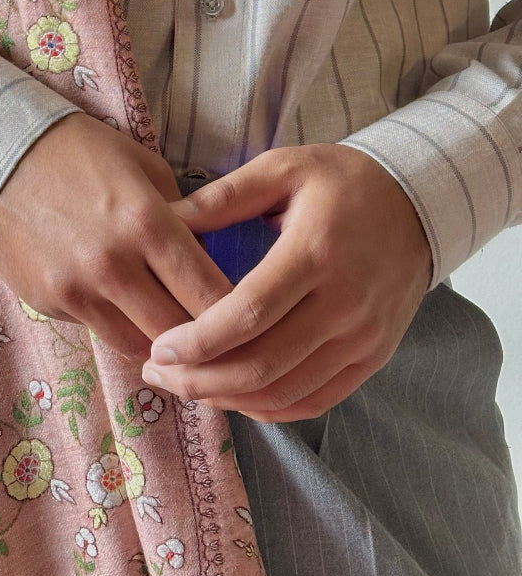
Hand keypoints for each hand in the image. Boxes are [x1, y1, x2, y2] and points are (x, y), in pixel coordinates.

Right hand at [0, 113, 234, 359]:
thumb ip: (183, 216)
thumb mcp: (144, 167)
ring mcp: (78, 289)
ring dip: (166, 344)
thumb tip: (213, 259)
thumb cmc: (80, 152)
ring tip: (182, 334)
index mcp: (148, 222)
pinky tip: (134, 315)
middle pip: (182, 333)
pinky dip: (124, 331)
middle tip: (226, 338)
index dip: (242, 314)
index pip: (213, 294)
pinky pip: (102, 334)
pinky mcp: (49, 303)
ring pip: (142, 346)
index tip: (255, 317)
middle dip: (208, 340)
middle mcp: (115, 264)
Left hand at [141, 144, 433, 421]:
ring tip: (184, 385)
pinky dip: (268, 408)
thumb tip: (164, 220)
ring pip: (285, 392)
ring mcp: (362, 338)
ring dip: (228, 399)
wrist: (417, 203)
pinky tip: (232, 396)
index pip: (249, 314)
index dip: (199, 341)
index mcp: (314, 253)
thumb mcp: (281, 167)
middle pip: (263, 365)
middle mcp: (343, 304)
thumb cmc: (340, 181)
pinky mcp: (373, 358)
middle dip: (201, 379)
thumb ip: (223, 197)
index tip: (159, 348)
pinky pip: (314, 401)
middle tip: (157, 372)